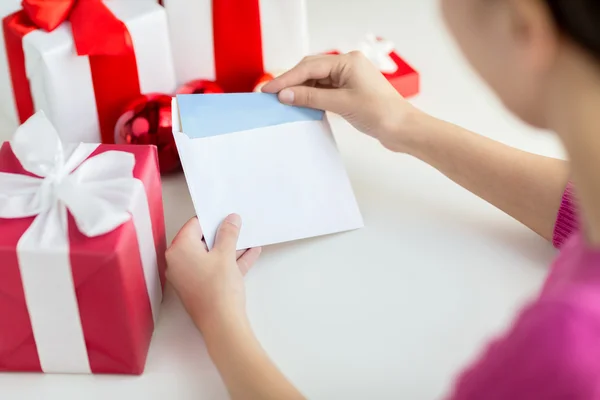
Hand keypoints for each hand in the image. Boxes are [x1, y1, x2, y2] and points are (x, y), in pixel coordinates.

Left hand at [166, 214, 261, 332]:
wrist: (222, 324)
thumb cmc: (218, 289)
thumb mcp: (226, 254)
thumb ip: (228, 233)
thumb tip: (230, 219)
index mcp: (179, 250)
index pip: (194, 225)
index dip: (212, 219)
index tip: (226, 215)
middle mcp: (178, 262)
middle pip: (201, 240)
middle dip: (222, 234)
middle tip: (236, 226)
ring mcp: (188, 276)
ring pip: (210, 255)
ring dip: (229, 248)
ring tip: (247, 239)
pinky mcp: (199, 287)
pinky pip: (214, 268)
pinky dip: (229, 261)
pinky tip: (249, 254)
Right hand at [262, 52, 422, 151]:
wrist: (402, 129)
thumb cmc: (381, 113)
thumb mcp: (341, 104)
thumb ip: (312, 98)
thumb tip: (286, 95)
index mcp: (348, 61)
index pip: (309, 67)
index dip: (286, 79)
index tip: (269, 90)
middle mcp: (348, 65)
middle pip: (310, 70)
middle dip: (291, 82)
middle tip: (270, 95)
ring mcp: (349, 78)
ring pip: (316, 81)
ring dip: (300, 91)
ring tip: (282, 102)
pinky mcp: (349, 91)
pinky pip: (324, 90)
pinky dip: (311, 97)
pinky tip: (300, 105)